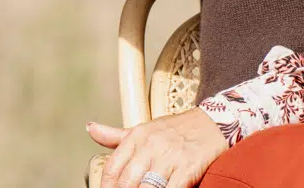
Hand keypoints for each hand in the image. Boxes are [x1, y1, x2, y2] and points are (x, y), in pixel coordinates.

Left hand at [89, 109, 228, 187]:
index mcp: (137, 136)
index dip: (106, 187)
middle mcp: (150, 146)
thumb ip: (116, 135)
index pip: (113, 167)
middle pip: (127, 182)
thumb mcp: (144, 129)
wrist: (213, 122)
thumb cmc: (176, 129)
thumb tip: (89, 129)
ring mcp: (169, 157)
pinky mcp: (188, 168)